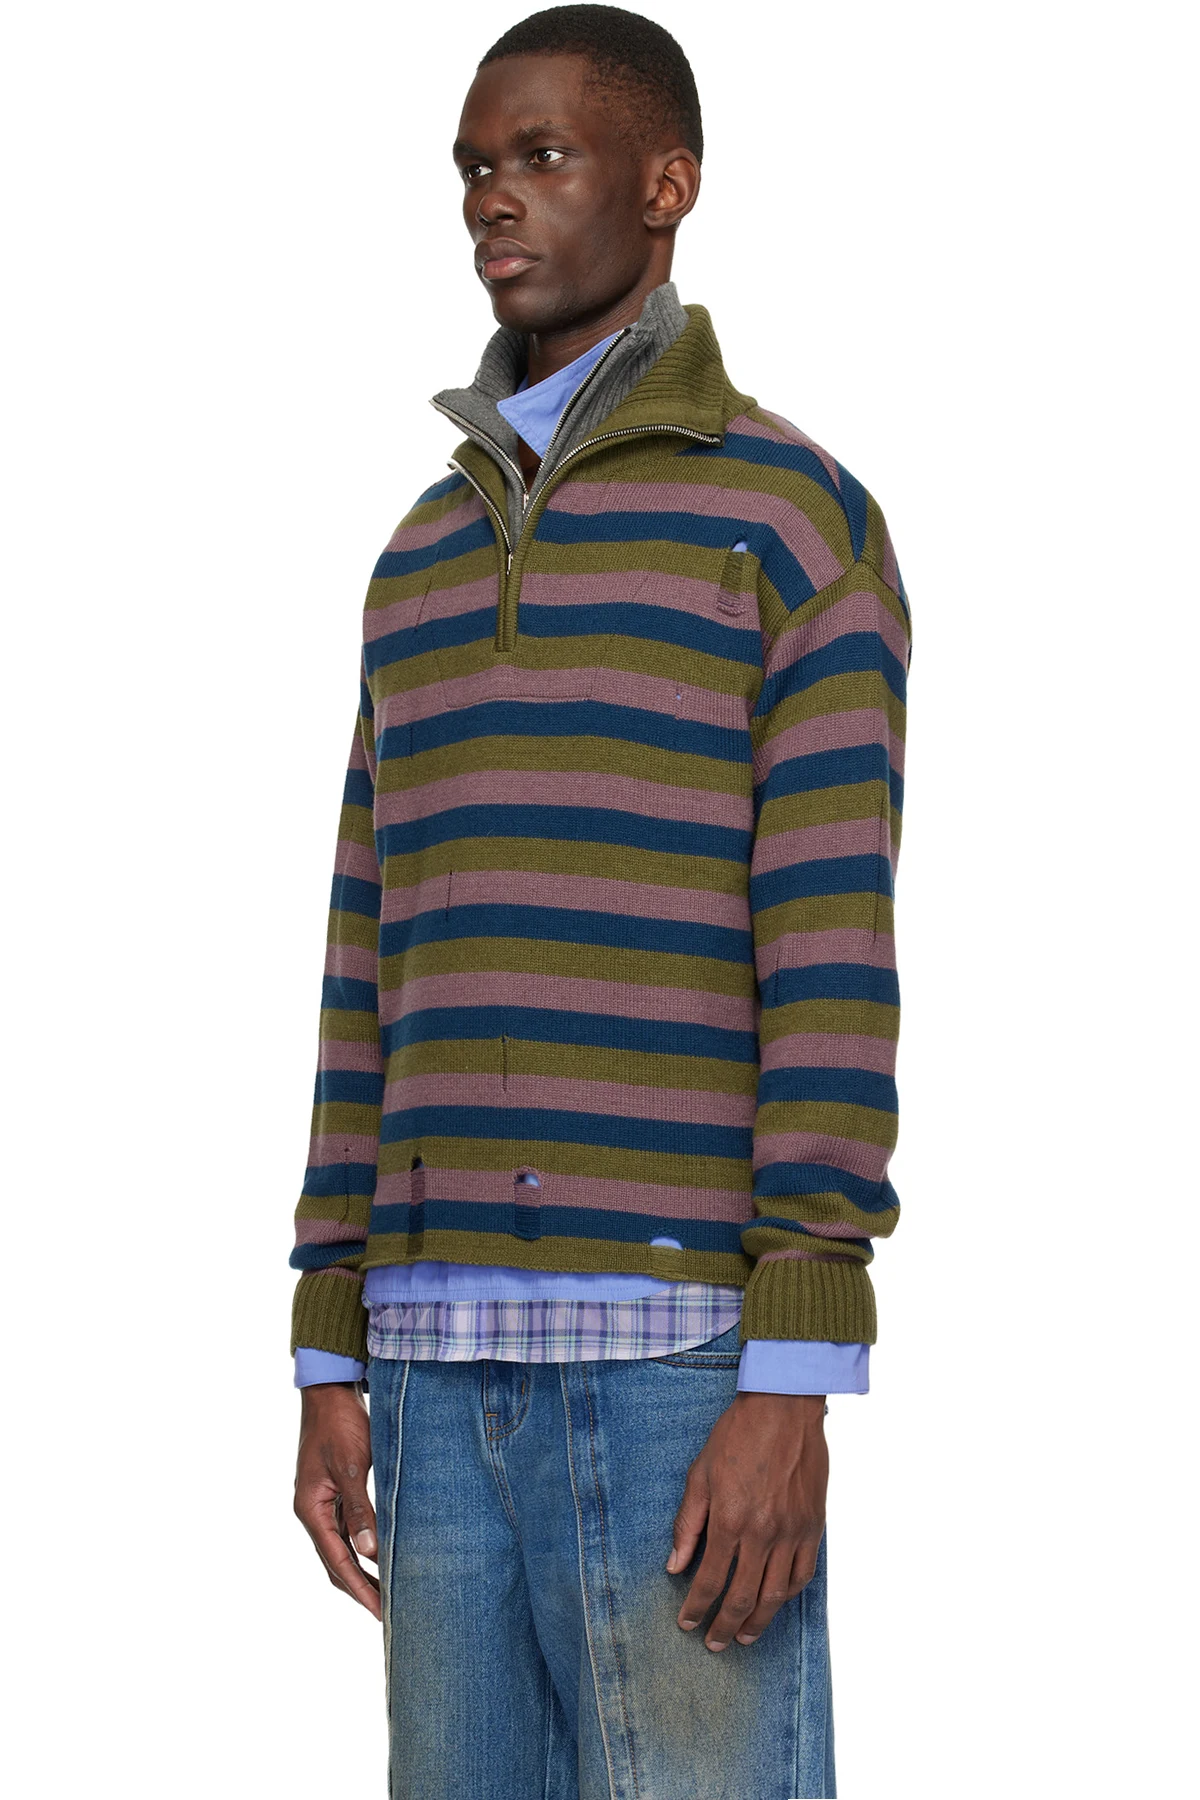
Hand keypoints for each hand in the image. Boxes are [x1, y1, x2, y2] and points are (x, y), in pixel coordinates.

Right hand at [294, 1382, 380, 1619]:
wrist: (329, 1392)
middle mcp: (312, 1511)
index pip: (337, 1561)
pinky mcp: (332, 1492)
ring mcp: (320, 1503)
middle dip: (359, 1588)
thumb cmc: (340, 1425)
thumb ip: (359, 1509)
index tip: (381, 1611)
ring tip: (388, 1590)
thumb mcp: (353, 1466)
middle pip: (335, 1562)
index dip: (360, 1588)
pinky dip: (361, 1546)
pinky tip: (380, 1553)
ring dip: (361, 1570)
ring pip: (340, 1548)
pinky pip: (345, 1529)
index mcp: (310, 1509)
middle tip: (387, 1612)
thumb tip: (369, 1551)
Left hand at [667, 1390, 826, 1651]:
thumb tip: (674, 1565)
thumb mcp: (699, 1474)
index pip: (709, 1580)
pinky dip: (788, 1595)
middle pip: (742, 1597)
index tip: (686, 1623)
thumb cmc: (737, 1436)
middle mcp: (762, 1533)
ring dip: (758, 1622)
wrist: (784, 1407)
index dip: (696, 1608)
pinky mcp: (813, 1526)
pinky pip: (803, 1574)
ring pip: (775, 1595)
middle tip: (714, 1644)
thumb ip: (687, 1524)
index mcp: (728, 1520)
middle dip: (724, 1626)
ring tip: (744, 1637)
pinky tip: (776, 1603)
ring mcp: (791, 1532)